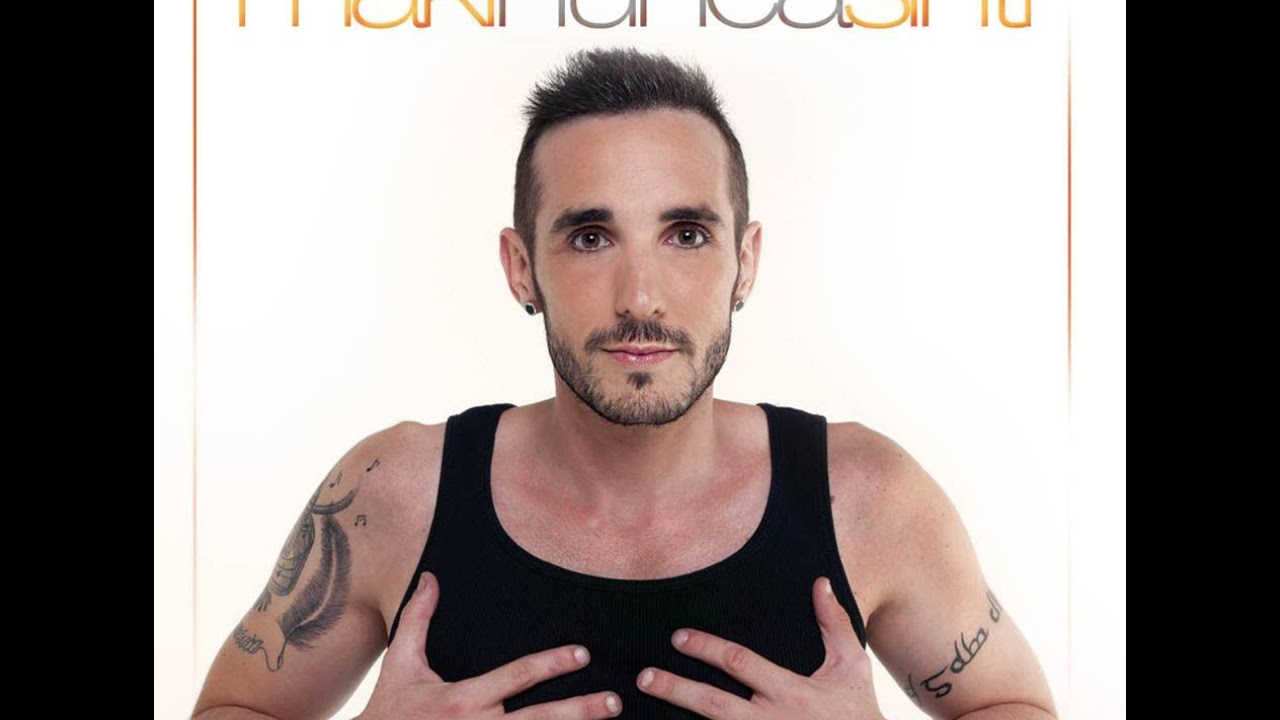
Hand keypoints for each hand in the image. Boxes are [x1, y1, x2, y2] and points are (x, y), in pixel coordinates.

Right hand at [361, 571, 622, 718]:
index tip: (583, 653)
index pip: (517, 676)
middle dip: (579, 710)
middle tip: (614, 701)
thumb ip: (418, 619)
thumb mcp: (400, 663)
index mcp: (463, 698)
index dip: (552, 663)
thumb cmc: (388, 711)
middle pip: (539, 719)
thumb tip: (431, 577)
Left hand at [635, 576, 884, 719]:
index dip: (706, 648)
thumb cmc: (857, 712)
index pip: (739, 663)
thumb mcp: (852, 666)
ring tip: (646, 705)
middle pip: (714, 704)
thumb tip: (820, 582)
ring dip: (678, 716)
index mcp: (791, 691)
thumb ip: (834, 624)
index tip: (678, 637)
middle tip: (644, 677)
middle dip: (676, 689)